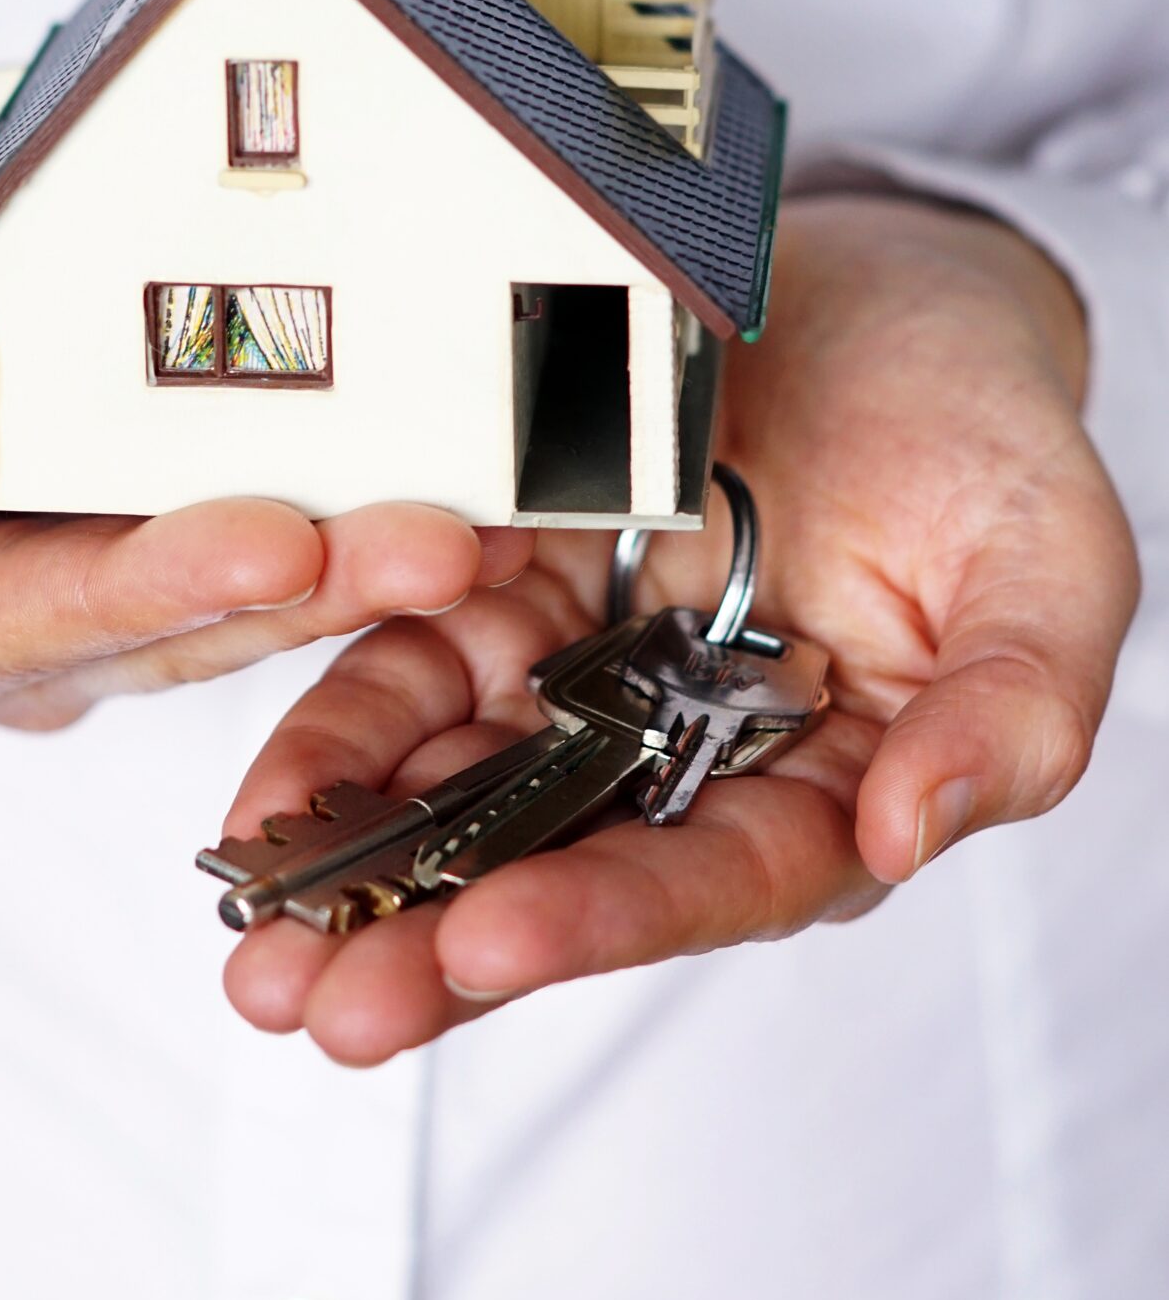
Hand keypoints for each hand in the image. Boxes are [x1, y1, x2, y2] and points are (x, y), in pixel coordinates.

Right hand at [0, 193, 527, 734]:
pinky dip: (366, 485)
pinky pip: (274, 505)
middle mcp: (8, 632)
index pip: (11, 628)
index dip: (136, 593)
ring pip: (251, 583)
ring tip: (493, 499)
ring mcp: (95, 572)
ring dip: (370, 548)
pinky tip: (478, 453)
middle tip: (445, 537)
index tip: (265, 543)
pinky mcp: (159, 503)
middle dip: (311, 585)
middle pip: (173, 624)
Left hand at [222, 194, 1139, 1063]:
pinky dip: (341, 731)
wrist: (882, 288)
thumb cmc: (981, 431)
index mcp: (825, 784)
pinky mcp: (507, 589)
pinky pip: (413, 665)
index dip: (606, 914)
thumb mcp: (1047, 562)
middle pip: (560, 867)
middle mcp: (692, 758)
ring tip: (253, 948)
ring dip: (355, 872)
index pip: (714, 875)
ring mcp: (589, 677)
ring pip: (462, 790)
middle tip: (314, 1011)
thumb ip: (1013, 709)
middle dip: (433, 943)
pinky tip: (263, 796)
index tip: (492, 941)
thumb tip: (917, 832)